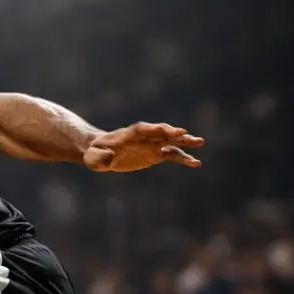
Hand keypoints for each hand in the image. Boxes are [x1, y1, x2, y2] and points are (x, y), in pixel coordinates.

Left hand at [84, 122, 203, 172]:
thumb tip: (111, 159)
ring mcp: (151, 145)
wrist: (99, 152)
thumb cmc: (95, 153)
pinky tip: (195, 163)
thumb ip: (102, 158)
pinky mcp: (155, 155)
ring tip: (200, 143)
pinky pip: (171, 156)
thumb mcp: (94, 157)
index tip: (175, 132)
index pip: (148, 130)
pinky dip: (183, 159)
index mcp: (131, 134)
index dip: (162, 130)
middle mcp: (145, 137)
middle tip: (190, 137)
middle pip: (163, 133)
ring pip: (171, 143)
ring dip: (185, 143)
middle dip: (176, 135)